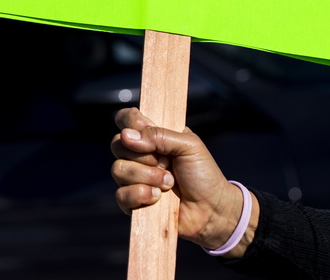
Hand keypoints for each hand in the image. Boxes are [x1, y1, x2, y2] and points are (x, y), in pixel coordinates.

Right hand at [110, 107, 256, 257]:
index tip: (144, 129)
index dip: (130, 122)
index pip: (126, 120)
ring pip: (118, 170)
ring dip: (147, 177)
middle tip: (167, 163)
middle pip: (118, 145)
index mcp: (152, 136)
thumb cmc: (203, 174)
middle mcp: (139, 155)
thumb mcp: (189, 145)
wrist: (211, 209)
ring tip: (168, 183)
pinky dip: (140, 195)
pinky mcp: (133, 201)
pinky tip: (157, 198)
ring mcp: (134, 179)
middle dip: (144, 156)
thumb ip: (159, 136)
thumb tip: (126, 136)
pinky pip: (120, 195)